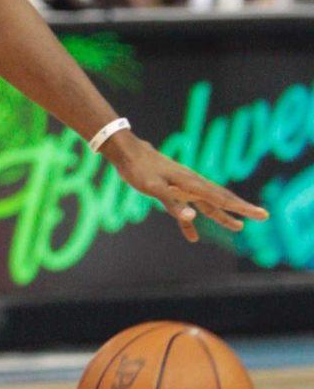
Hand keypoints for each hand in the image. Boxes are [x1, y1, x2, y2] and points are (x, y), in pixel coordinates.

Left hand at [103, 132, 267, 242]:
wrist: (126, 151)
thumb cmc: (139, 168)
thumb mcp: (153, 188)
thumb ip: (172, 203)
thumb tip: (192, 217)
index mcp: (191, 183)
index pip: (222, 199)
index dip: (242, 208)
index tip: (262, 215)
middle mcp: (192, 183)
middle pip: (221, 199)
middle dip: (241, 209)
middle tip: (262, 216)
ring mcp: (182, 186)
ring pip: (207, 203)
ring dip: (221, 216)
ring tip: (238, 227)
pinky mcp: (172, 189)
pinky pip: (186, 207)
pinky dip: (190, 222)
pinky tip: (192, 236)